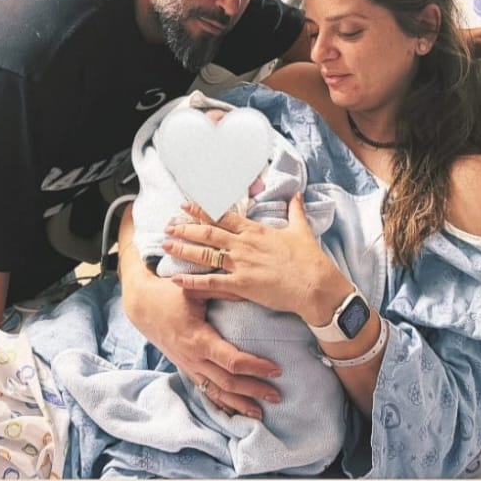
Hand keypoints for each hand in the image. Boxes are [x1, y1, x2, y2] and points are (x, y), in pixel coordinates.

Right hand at [122, 264, 283, 421]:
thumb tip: (251, 289)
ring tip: (260, 414)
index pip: (232, 360)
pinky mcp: (187, 369)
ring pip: (216, 393)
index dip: (255, 367)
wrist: (142, 307)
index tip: (276, 369)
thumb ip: (222, 290)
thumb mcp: (194, 289)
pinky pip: (206, 392)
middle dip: (254, 391)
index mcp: (198, 339)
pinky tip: (236, 413)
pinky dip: (222, 404)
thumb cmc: (169, 295)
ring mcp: (189, 367)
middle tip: (277, 395)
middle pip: (227, 383)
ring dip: (239, 404)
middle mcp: (193, 358)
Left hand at [164, 196, 338, 319]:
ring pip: (205, 254)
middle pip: (208, 233)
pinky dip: (192, 280)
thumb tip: (297, 195)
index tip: (186, 204)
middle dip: (186, 228)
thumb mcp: (301, 230)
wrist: (315, 285)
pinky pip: (210, 282)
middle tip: (168, 224)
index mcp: (256, 231)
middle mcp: (244, 245)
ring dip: (183, 249)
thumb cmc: (309, 259)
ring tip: (165, 245)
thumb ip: (296, 211)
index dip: (203, 210)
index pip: (223, 216)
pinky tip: (176, 278)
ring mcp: (241, 264)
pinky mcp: (241, 285)